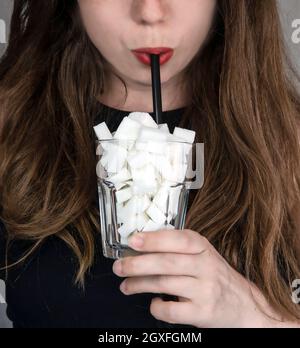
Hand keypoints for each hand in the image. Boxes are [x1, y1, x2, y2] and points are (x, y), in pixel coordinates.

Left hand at [112, 229, 274, 327]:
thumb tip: (140, 244)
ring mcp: (205, 290)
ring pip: (165, 284)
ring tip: (125, 285)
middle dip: (137, 264)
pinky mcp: (203, 313)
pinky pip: (171, 311)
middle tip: (119, 266)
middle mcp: (206, 267)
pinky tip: (153, 302)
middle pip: (167, 263)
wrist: (243, 304)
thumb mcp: (202, 253)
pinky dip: (156, 307)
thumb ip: (178, 247)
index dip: (154, 239)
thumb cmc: (214, 275)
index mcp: (203, 248)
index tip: (133, 240)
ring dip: (139, 284)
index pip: (178, 239)